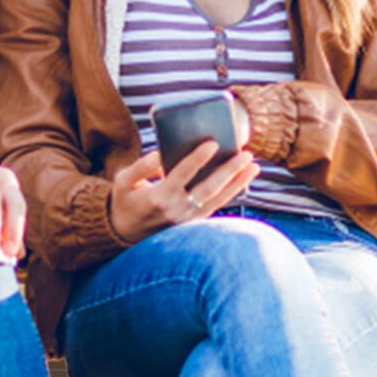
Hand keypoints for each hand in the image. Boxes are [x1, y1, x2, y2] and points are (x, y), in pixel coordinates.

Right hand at [107, 141, 258, 242]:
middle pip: (207, 188)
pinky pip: (215, 207)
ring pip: (217, 200)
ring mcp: (186, 219)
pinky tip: (243, 180)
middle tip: (246, 154)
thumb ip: (141, 166)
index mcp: (158, 196)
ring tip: (253, 166)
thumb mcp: (123, 181)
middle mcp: (175, 209)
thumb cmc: (124, 201)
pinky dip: (231, 194)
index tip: (212, 143)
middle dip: (228, 171)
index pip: (181, 174)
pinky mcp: (192, 224)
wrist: (123, 233)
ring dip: (237, 183)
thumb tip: (160, 153)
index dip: (197, 159)